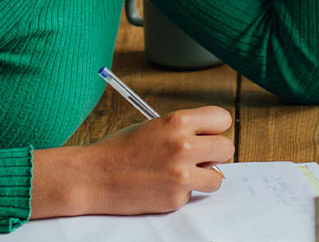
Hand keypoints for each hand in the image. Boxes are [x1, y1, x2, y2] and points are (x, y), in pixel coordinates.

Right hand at [52, 106, 234, 215]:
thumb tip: (209, 139)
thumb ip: (183, 130)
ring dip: (204, 176)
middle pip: (227, 147)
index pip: (222, 119)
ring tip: (181, 174)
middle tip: (198, 157)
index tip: (208, 134)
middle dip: (214, 153)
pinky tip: (160, 186)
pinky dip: (181, 192)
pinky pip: (193, 194)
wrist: (91, 177)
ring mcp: (181, 175)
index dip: (215, 128)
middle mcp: (183, 146)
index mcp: (177, 122)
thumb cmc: (119, 150)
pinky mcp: (176, 198)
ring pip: (218, 177)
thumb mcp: (153, 126)